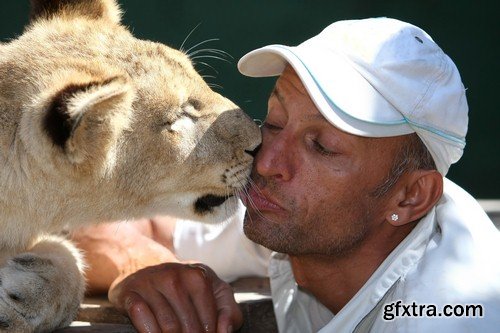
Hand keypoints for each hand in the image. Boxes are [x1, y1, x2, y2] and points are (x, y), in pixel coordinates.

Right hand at [109, 262, 242, 332]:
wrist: (143, 265)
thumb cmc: (185, 285)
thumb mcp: (213, 291)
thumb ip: (229, 311)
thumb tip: (225, 331)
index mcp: (198, 276)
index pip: (210, 321)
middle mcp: (174, 276)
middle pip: (189, 327)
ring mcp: (151, 283)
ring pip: (168, 327)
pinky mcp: (131, 293)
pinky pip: (143, 320)